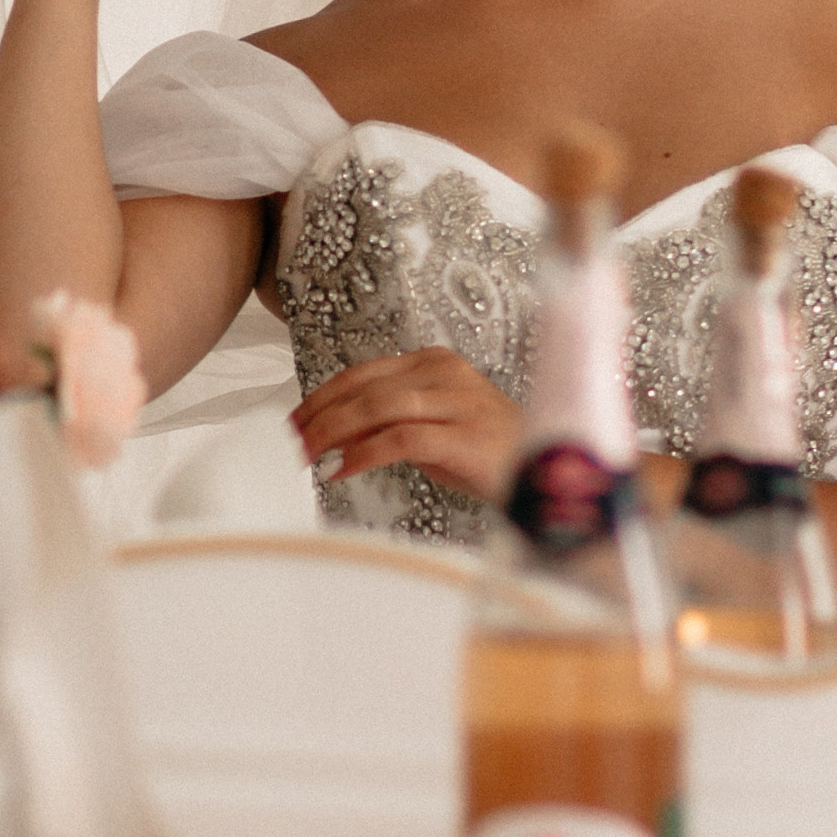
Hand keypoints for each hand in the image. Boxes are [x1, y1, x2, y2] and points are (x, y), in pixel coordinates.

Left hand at [293, 346, 524, 501]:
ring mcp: (457, 402)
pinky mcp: (464, 436)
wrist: (545, 473)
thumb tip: (331, 434)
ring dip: (333, 433)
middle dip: (318, 417)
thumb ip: (384, 424)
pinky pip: (401, 440)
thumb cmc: (486, 454)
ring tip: (308, 455)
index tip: (293, 420)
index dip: (321, 396)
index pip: (361, 373)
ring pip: (376, 408)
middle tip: (291, 443)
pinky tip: (343, 470)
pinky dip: (364, 454)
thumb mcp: (430, 430)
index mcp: (433, 363)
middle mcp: (445, 374)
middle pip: (363, 389)